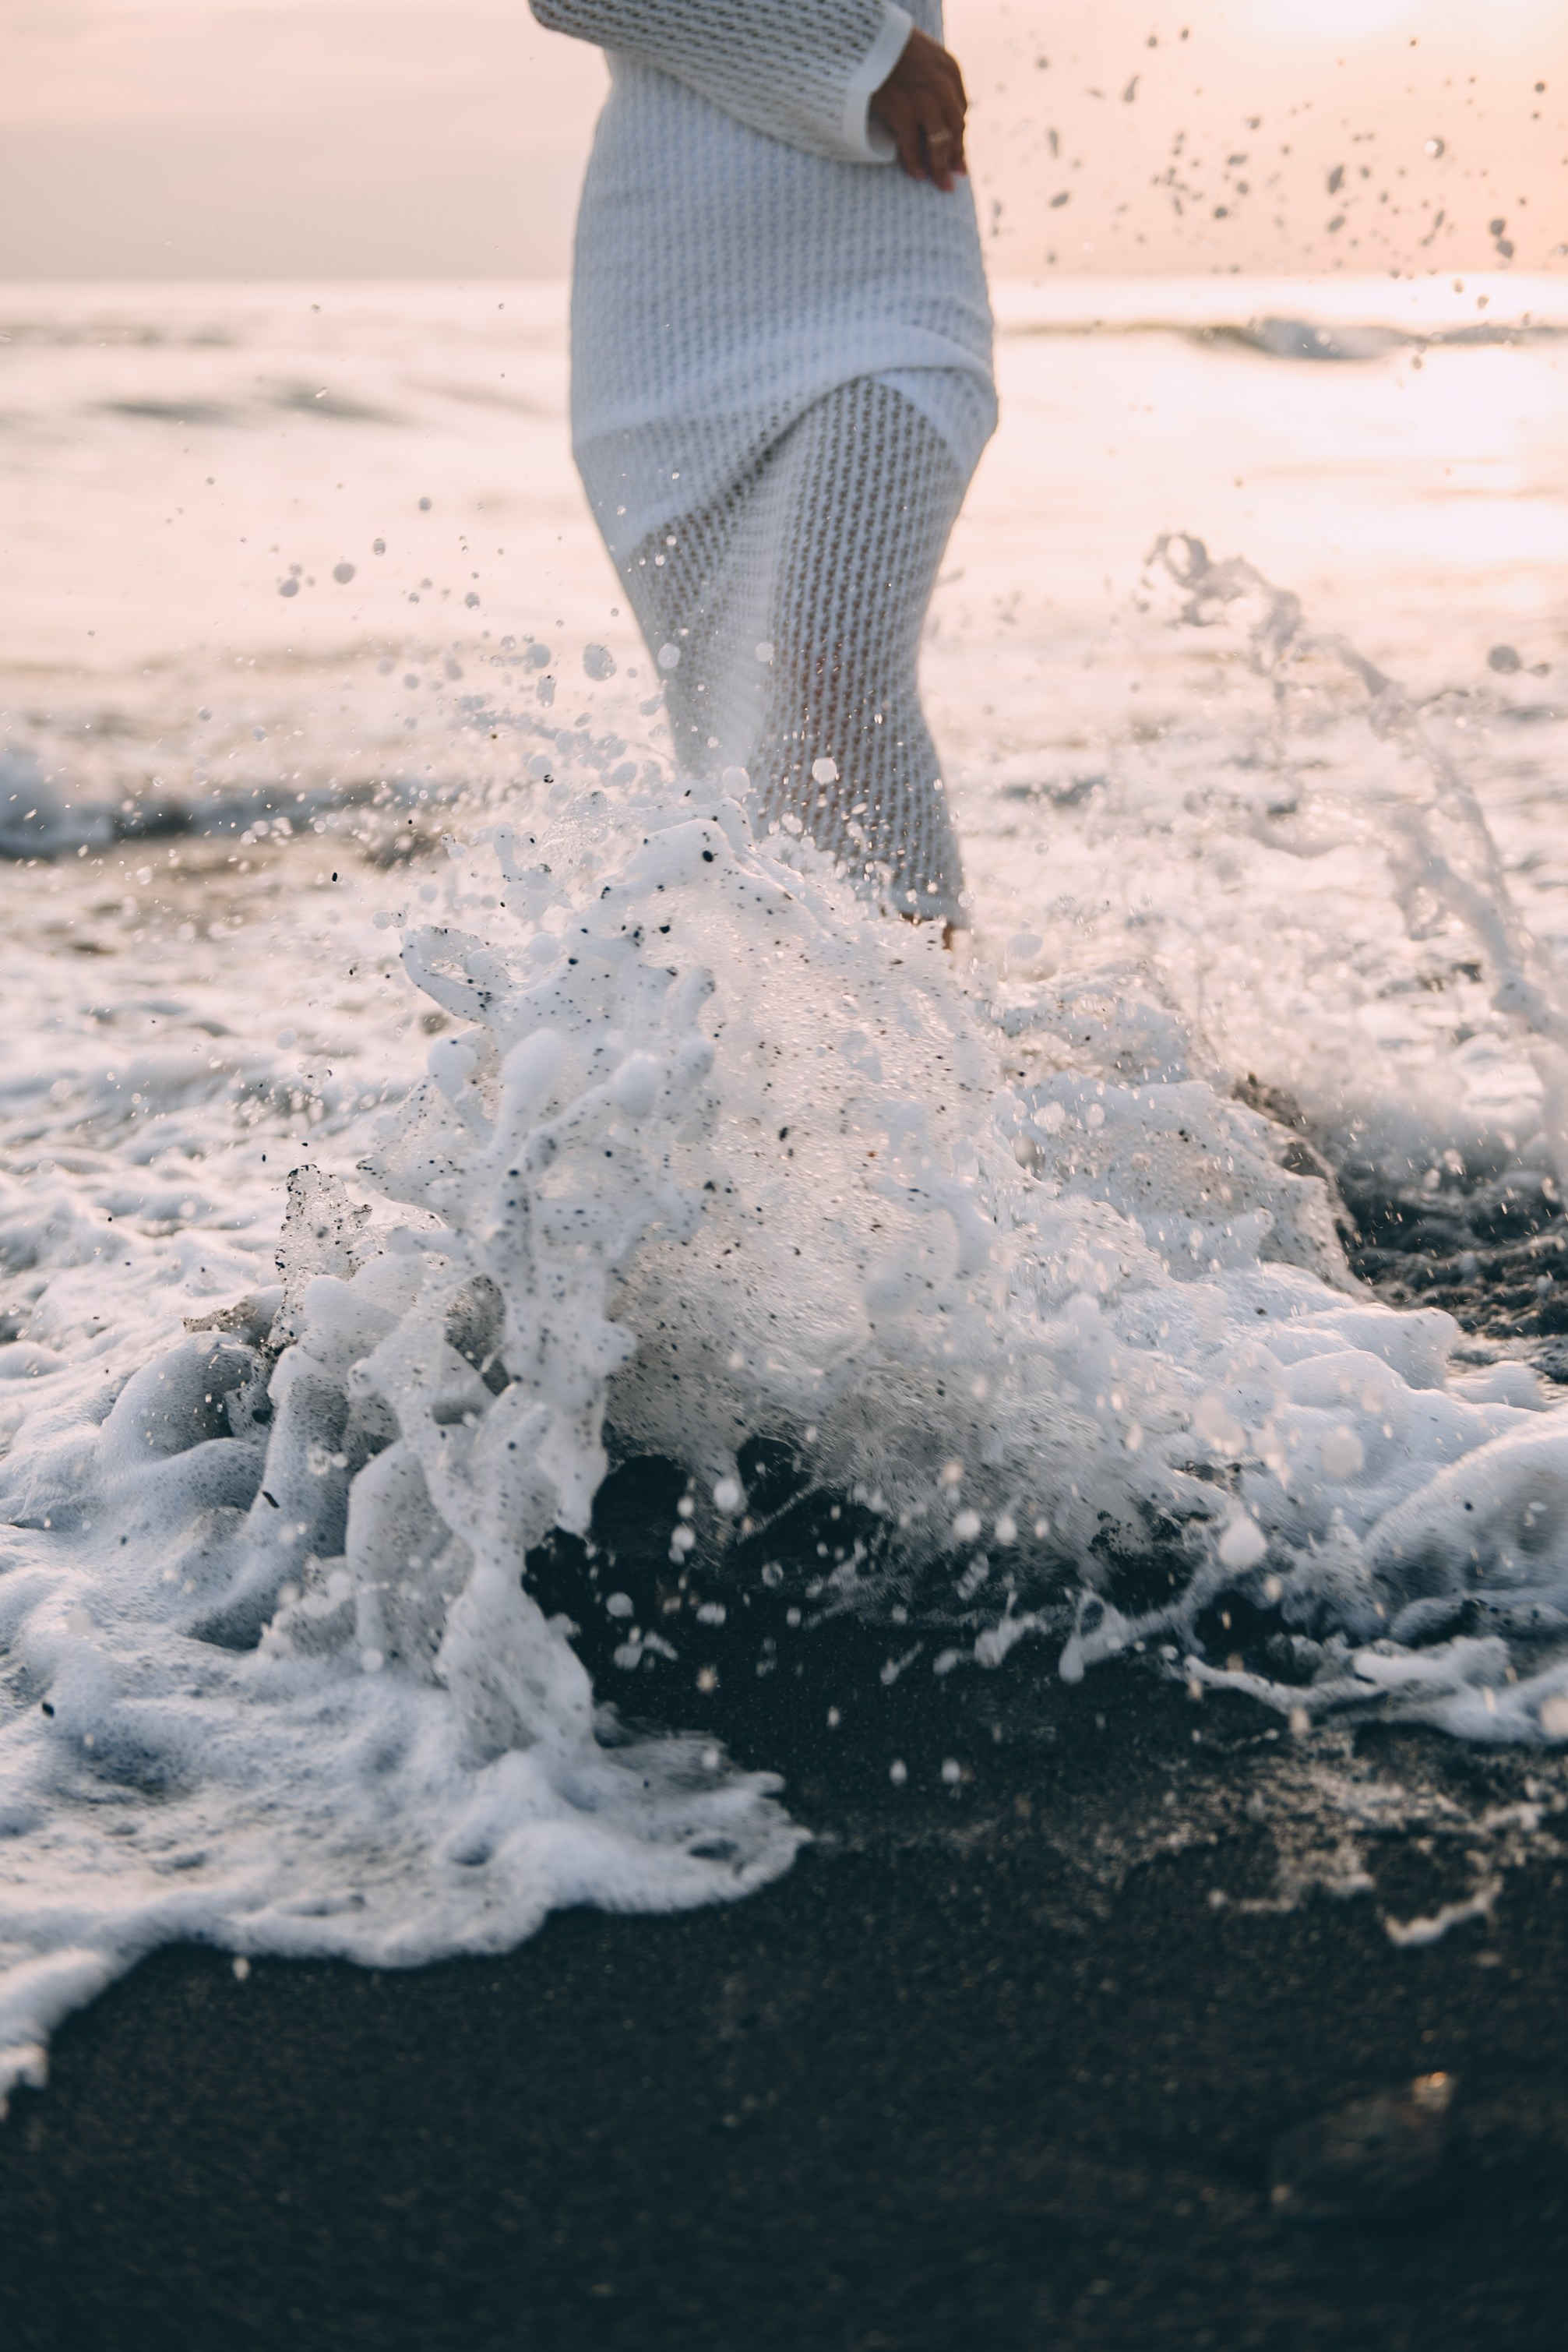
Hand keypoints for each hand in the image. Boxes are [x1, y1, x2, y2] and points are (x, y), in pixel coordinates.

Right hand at [869, 26, 966, 191]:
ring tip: (943, 184)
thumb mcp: (926, 54)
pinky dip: (915, 164)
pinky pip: (912, 147)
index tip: (958, 152)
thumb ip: (937, 77)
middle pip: (955, 130)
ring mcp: (925, 103)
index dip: (959, 135)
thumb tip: (944, 108)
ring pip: (939, 143)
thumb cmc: (892, 46)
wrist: (869, 39)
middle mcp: (943, 88)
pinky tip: (918, 176)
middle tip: (958, 175)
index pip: (960, 111)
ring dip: (942, 167)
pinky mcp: (903, 114)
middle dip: (956, 156)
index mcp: (951, 72)